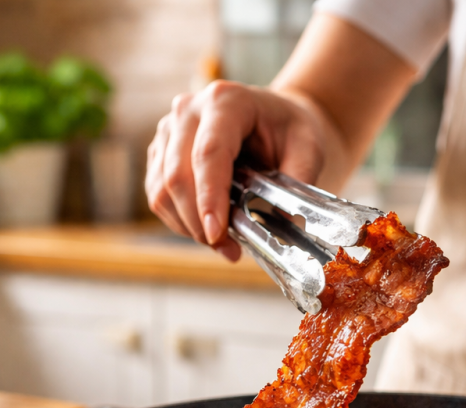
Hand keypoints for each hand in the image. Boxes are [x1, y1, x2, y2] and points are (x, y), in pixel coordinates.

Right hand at [145, 81, 326, 261]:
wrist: (273, 117)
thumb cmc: (289, 130)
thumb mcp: (308, 148)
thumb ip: (297, 182)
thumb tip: (283, 225)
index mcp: (226, 100)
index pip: (209, 153)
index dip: (209, 197)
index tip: (216, 233)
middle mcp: (189, 110)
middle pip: (178, 175)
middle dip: (198, 221)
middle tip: (228, 249)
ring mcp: (169, 130)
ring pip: (161, 189)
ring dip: (187, 226)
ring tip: (222, 244)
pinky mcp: (160, 152)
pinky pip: (157, 195)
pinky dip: (179, 220)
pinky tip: (206, 229)